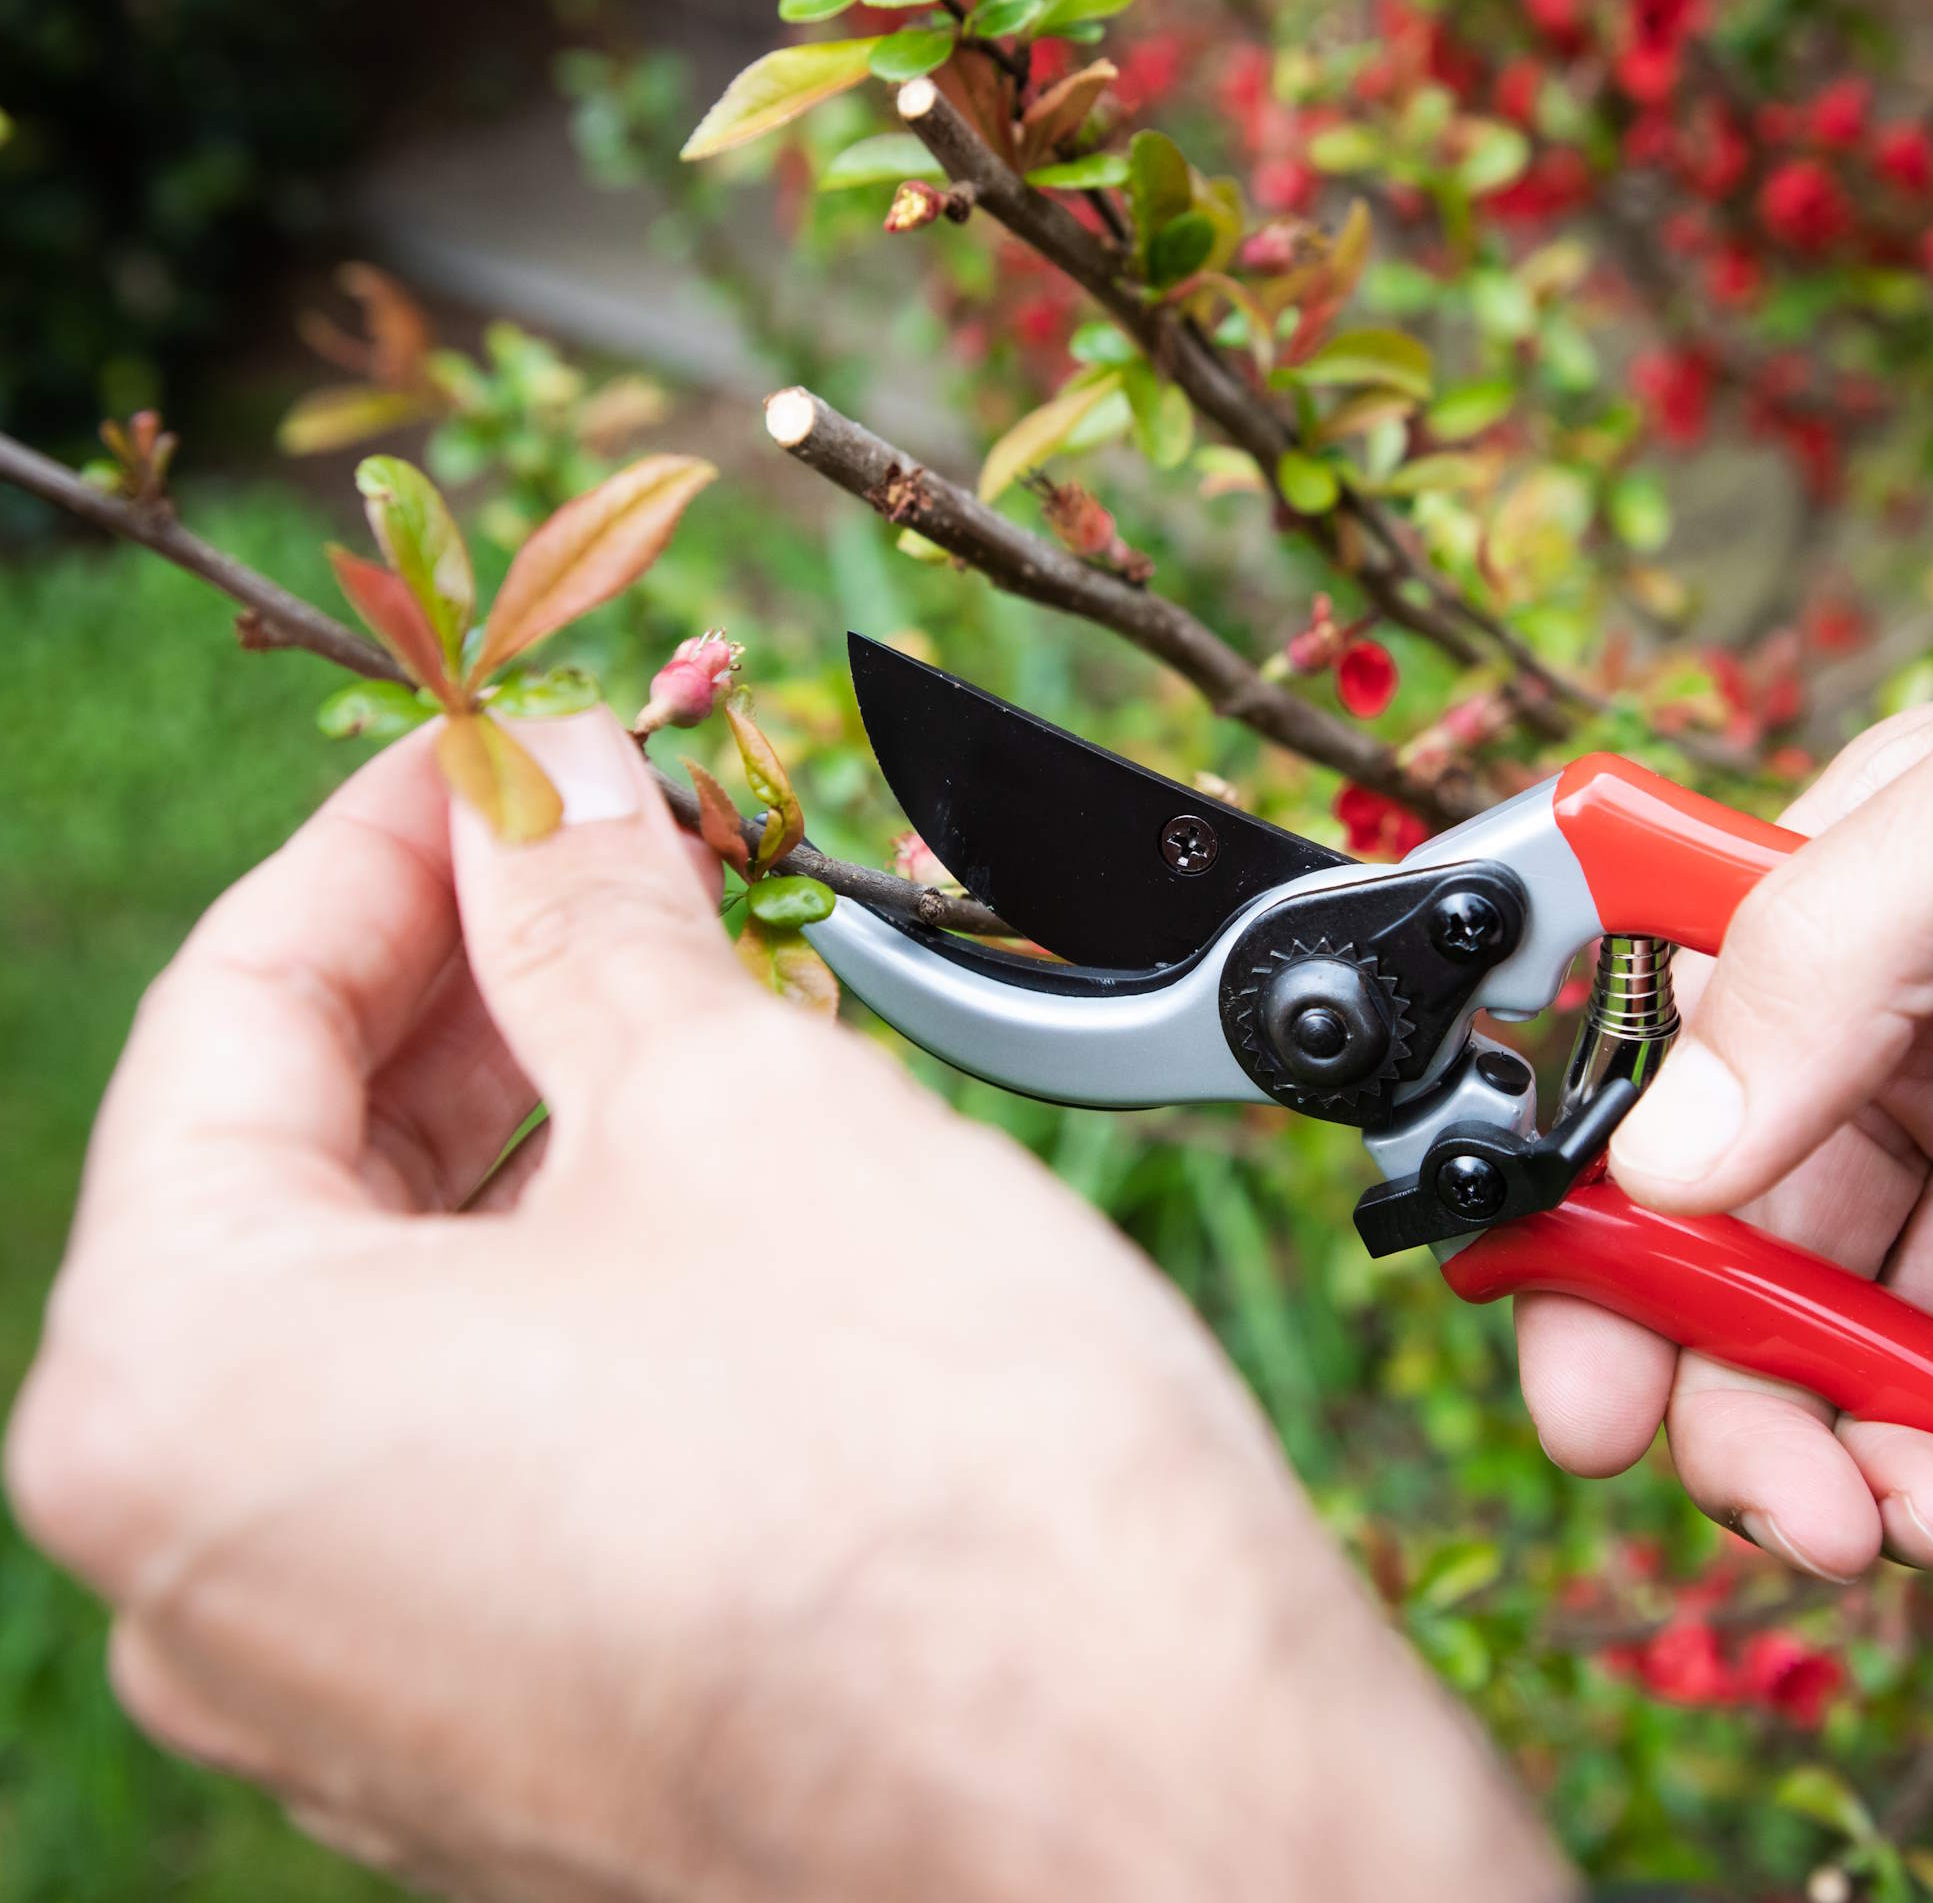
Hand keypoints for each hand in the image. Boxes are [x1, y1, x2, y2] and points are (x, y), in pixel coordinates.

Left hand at [5, 711, 1563, 1902]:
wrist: (1150, 1814)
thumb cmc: (931, 1476)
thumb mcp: (733, 1104)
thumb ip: (589, 917)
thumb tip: (553, 781)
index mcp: (179, 1398)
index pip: (235, 1014)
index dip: (395, 833)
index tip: (515, 740)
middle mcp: (215, 1578)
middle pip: (304, 1175)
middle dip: (479, 979)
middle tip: (627, 842)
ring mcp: (356, 1685)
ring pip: (404, 1320)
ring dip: (538, 1133)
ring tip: (698, 1001)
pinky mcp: (505, 1737)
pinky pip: (484, 1453)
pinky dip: (576, 1297)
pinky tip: (724, 1197)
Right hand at [1517, 578, 1932, 1599]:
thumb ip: (1857, 928)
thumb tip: (1670, 1150)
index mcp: (1874, 867)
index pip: (1667, 1052)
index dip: (1597, 1221)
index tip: (1584, 1372)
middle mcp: (1929, 1002)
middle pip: (1750, 1221)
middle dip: (1736, 1381)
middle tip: (1784, 1512)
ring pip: (1881, 1320)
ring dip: (1876, 1451)